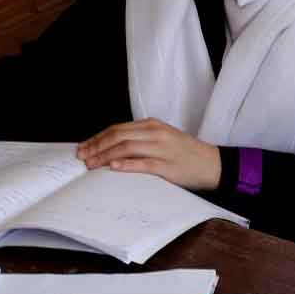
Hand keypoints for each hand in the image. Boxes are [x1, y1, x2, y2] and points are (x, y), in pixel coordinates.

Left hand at [77, 119, 220, 189]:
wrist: (212, 164)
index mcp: (152, 125)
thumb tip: (110, 148)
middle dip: (97, 146)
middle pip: (118, 136)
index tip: (83, 147)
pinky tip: (113, 168)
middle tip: (82, 157)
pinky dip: (126, 165)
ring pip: (127, 148)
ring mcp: (162, 149)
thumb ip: (140, 139)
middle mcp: (156, 133)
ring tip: (91, 164)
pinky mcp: (168, 166)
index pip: (117, 129)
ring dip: (105, 156)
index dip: (97, 138)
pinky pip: (143, 164)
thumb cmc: (184, 153)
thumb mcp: (162, 138)